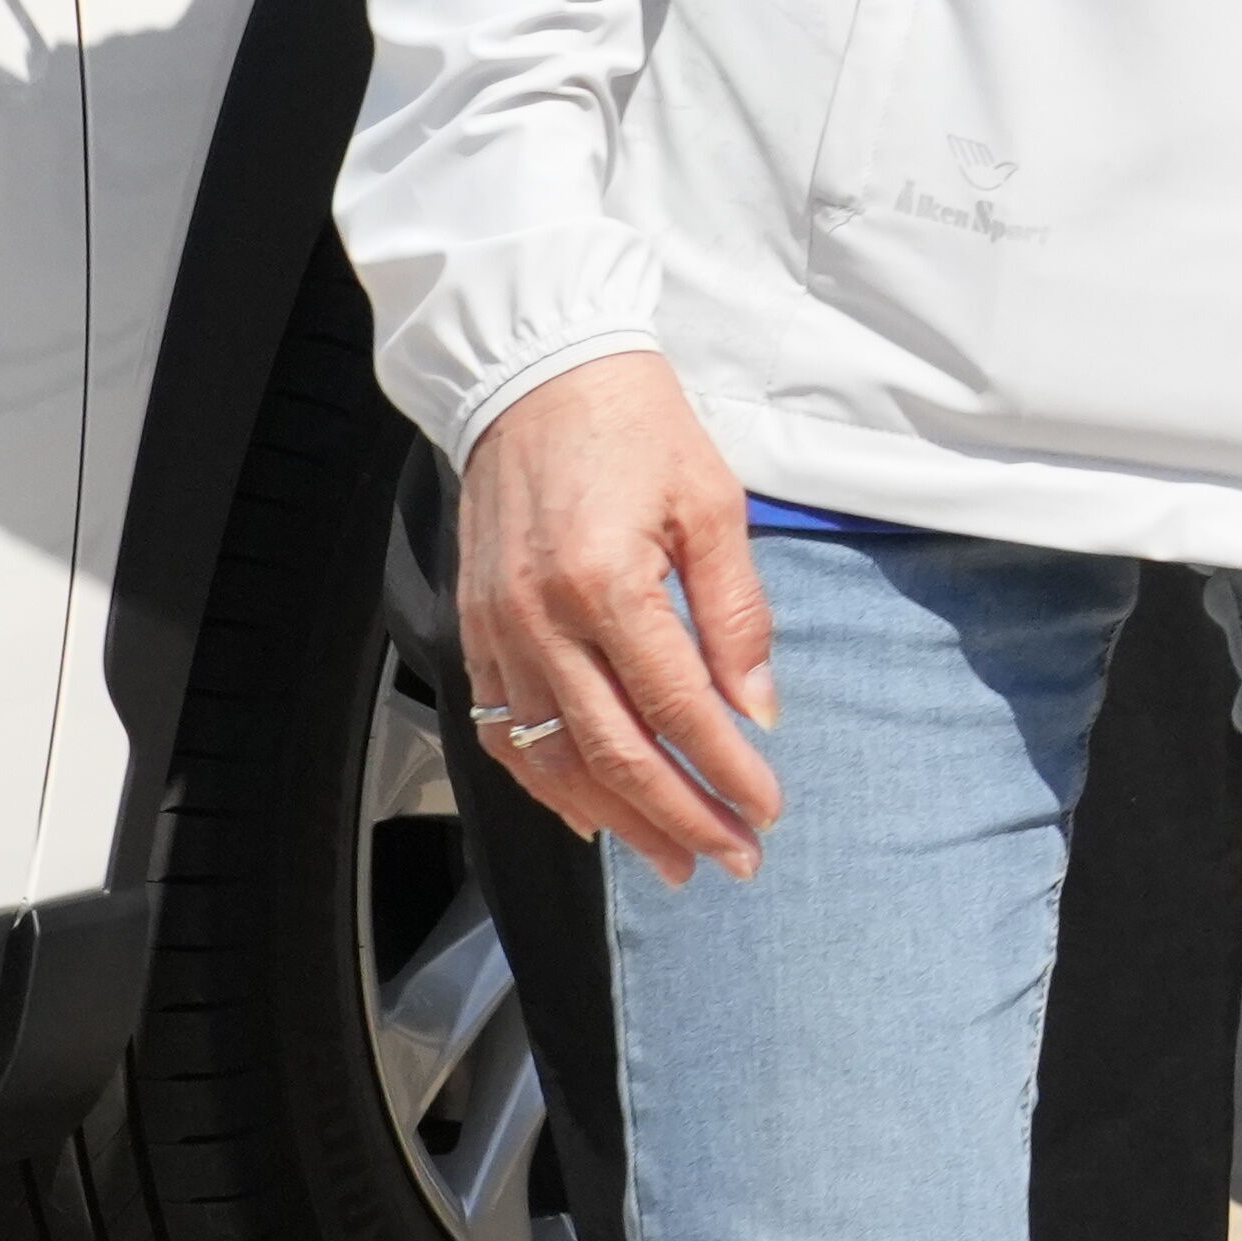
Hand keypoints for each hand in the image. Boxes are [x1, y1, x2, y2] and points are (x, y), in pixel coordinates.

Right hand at [453, 350, 779, 880]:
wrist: (538, 381)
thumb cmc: (637, 430)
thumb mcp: (713, 504)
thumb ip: (736, 612)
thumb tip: (758, 708)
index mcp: (605, 583)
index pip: (675, 706)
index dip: (724, 768)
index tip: (766, 809)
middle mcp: (539, 623)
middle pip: (611, 752)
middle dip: (677, 817)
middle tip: (729, 860)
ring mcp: (497, 635)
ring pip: (553, 759)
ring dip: (617, 818)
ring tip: (673, 858)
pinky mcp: (475, 635)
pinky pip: (507, 734)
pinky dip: (549, 785)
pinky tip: (592, 815)